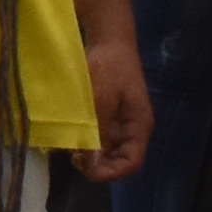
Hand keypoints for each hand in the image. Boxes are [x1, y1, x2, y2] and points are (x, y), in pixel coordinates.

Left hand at [80, 36, 154, 184]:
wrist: (108, 39)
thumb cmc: (109, 66)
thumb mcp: (102, 98)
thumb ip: (98, 130)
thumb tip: (91, 161)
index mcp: (139, 126)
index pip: (132, 162)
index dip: (112, 173)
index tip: (89, 170)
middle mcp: (131, 129)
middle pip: (119, 160)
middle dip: (99, 165)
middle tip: (76, 158)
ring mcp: (119, 122)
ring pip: (107, 150)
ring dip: (91, 154)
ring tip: (72, 147)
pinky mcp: (106, 115)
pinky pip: (99, 136)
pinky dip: (86, 140)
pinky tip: (73, 135)